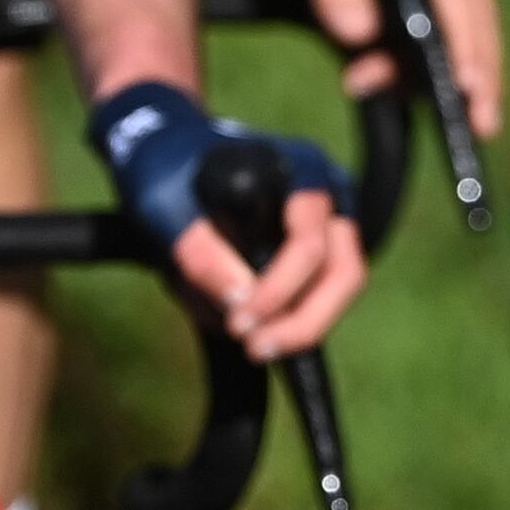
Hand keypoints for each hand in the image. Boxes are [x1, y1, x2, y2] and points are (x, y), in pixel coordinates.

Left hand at [85, 82, 371, 357]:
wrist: (169, 160)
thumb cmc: (168, 174)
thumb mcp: (166, 209)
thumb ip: (201, 253)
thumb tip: (240, 300)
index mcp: (302, 171)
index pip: (308, 244)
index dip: (278, 292)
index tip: (238, 323)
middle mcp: (330, 196)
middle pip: (344, 273)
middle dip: (303, 321)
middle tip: (255, 349)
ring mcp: (329, 223)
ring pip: (337, 288)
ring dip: (298, 322)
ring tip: (250, 342)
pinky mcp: (317, 250)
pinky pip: (317, 292)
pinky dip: (288, 314)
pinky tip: (249, 323)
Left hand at [264, 0, 509, 140]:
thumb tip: (359, 32)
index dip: (463, 39)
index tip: (465, 84)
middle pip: (479, 13)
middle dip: (481, 72)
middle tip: (482, 124)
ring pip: (477, 26)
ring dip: (469, 76)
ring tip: (471, 124)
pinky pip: (461, 30)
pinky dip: (450, 66)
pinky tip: (449, 100)